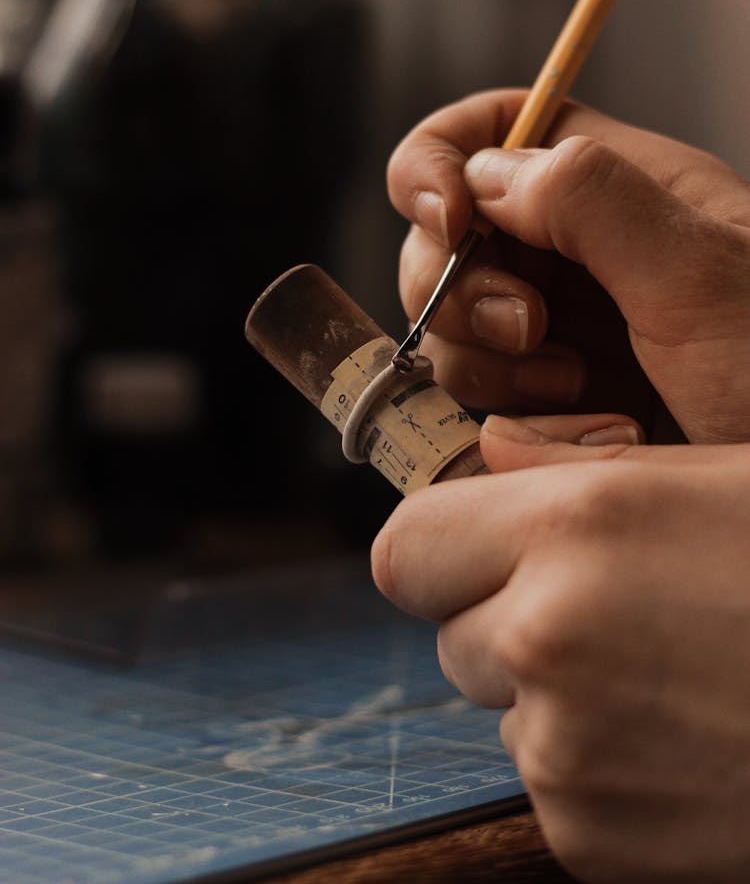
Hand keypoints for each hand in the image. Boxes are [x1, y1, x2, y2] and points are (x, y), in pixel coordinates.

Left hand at [371, 418, 749, 881]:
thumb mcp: (723, 477)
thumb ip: (581, 467)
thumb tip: (489, 451)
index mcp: (574, 527)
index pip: (406, 548)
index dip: (440, 550)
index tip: (481, 550)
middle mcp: (546, 637)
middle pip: (450, 633)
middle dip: (502, 619)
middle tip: (607, 611)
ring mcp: (563, 751)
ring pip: (501, 711)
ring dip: (553, 695)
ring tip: (670, 676)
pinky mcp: (591, 841)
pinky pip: (549, 784)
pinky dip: (594, 767)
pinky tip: (686, 740)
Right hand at [387, 90, 749, 441]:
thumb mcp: (700, 275)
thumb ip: (592, 204)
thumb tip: (488, 174)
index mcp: (617, 189)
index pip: (495, 129)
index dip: (444, 159)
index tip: (448, 218)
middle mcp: (577, 251)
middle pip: (449, 232)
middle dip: (460, 281)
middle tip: (527, 328)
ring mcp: (558, 324)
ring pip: (452, 318)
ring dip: (484, 356)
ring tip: (570, 386)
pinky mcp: (547, 391)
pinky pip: (476, 385)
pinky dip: (502, 405)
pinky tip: (572, 419)